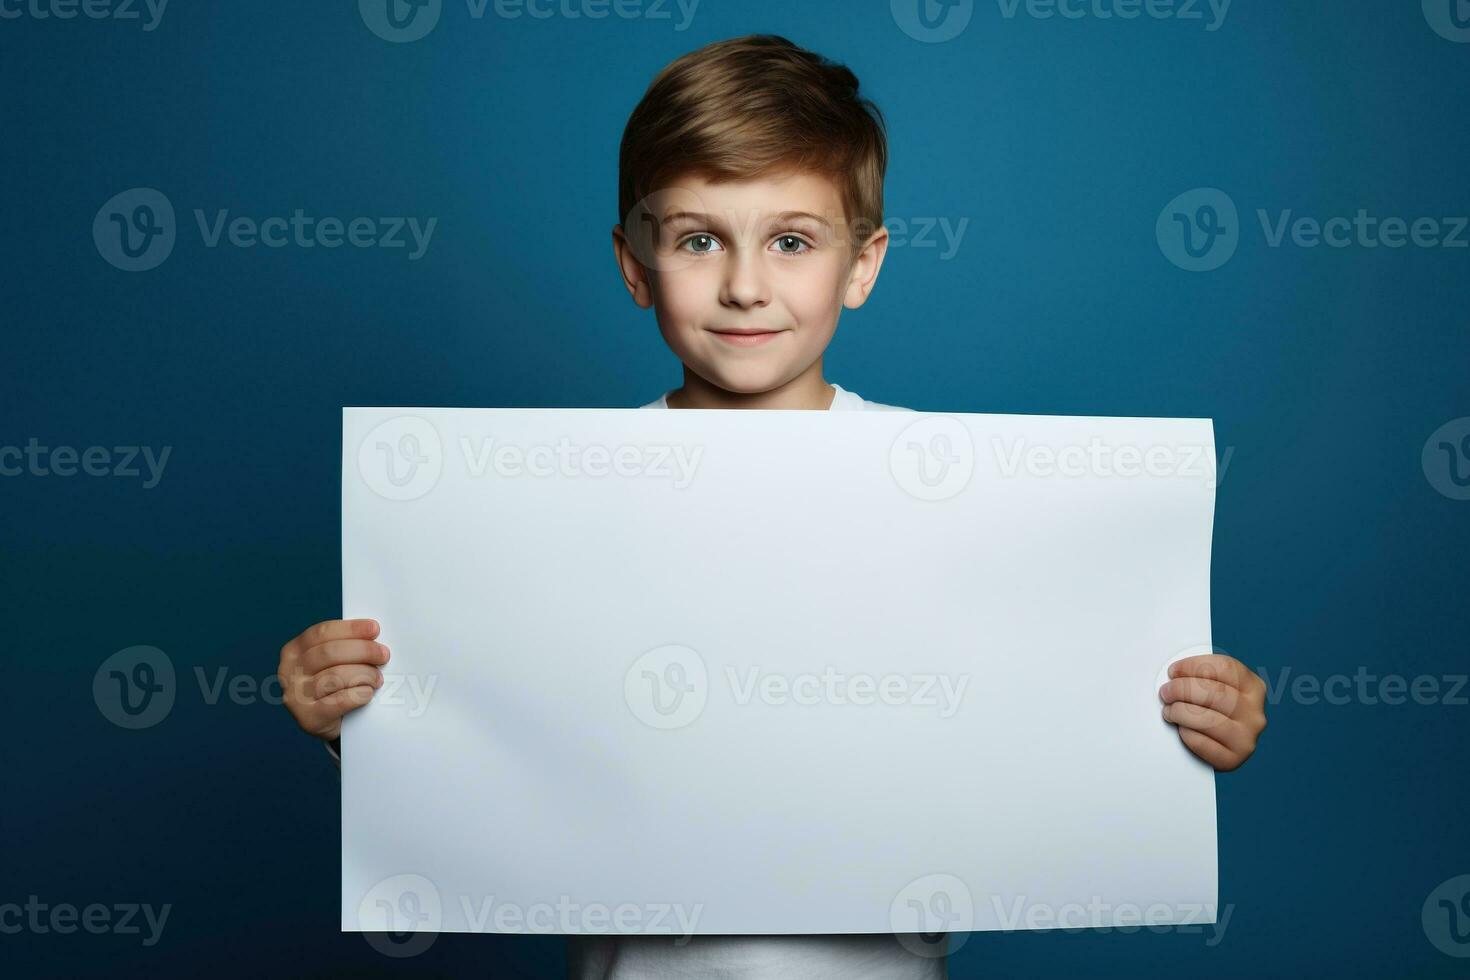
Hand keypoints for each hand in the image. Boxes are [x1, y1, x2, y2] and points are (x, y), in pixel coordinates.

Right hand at [278, 619, 389, 740]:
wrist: (333, 723)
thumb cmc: (335, 686)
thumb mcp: (334, 661)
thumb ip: (346, 645)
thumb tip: (373, 634)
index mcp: (295, 650)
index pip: (322, 632)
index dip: (350, 629)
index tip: (374, 629)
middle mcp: (289, 671)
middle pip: (329, 653)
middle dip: (362, 650)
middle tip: (383, 655)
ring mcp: (296, 696)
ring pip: (335, 677)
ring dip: (364, 675)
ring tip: (377, 678)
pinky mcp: (309, 718)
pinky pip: (339, 701)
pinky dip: (358, 695)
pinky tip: (367, 693)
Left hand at [1158, 654, 1266, 770]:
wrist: (1223, 749)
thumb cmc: (1215, 712)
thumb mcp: (1218, 689)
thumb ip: (1203, 678)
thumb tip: (1175, 674)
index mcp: (1253, 688)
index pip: (1224, 668)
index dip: (1193, 666)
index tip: (1173, 671)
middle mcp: (1254, 713)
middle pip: (1215, 692)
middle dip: (1181, 689)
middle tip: (1166, 692)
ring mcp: (1246, 737)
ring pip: (1207, 719)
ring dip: (1180, 712)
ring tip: (1169, 711)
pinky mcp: (1233, 759)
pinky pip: (1203, 744)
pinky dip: (1187, 734)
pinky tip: (1181, 729)